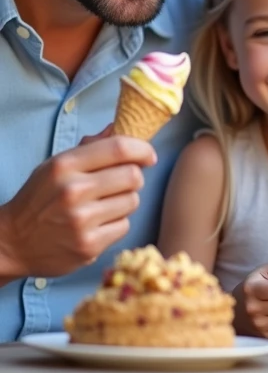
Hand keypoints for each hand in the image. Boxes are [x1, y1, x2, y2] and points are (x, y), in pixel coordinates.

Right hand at [0, 131, 156, 278]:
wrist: (12, 242)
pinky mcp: (89, 246)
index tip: (149, 155)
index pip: (118, 149)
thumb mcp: (55, 166)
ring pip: (132, 201)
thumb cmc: (38, 199)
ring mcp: (81, 220)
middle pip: (132, 176)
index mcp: (65, 166)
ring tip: (105, 204)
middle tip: (124, 182)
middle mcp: (73, 191)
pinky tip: (98, 224)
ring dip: (125, 201)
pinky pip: (124, 226)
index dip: (142, 149)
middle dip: (134, 177)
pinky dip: (117, 223)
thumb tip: (118, 127)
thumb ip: (89, 148)